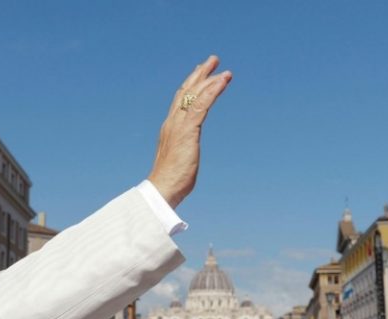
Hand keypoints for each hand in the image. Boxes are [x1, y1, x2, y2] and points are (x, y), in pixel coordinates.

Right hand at [148, 56, 232, 207]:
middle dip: (200, 74)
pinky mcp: (188, 131)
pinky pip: (202, 105)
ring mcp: (179, 126)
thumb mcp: (179, 160)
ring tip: (224, 69)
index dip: (190, 85)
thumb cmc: (170, 181)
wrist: (162, 188)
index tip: (200, 74)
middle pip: (186, 91)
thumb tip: (186, 156)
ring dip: (210, 79)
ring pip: (195, 95)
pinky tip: (223, 82)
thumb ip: (183, 151)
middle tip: (213, 60)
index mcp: (170, 128)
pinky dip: (213, 91)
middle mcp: (173, 122)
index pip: (180, 100)